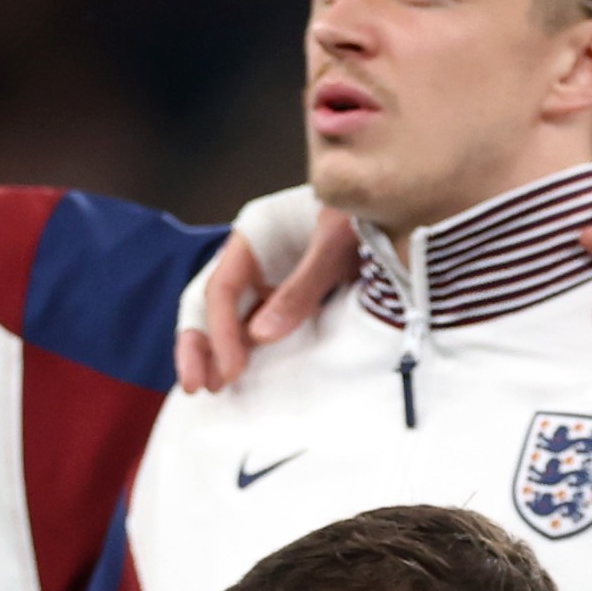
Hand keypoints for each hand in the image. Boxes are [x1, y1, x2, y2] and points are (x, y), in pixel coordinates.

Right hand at [177, 209, 359, 392]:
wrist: (396, 204)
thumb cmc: (366, 214)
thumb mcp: (336, 244)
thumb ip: (301, 288)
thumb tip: (259, 336)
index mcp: (253, 236)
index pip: (221, 289)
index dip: (221, 332)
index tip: (230, 370)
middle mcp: (253, 256)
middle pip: (210, 301)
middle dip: (200, 344)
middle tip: (195, 386)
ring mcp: (270, 273)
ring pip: (230, 314)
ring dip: (217, 349)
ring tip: (209, 387)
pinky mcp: (291, 289)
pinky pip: (259, 319)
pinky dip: (246, 344)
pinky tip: (241, 371)